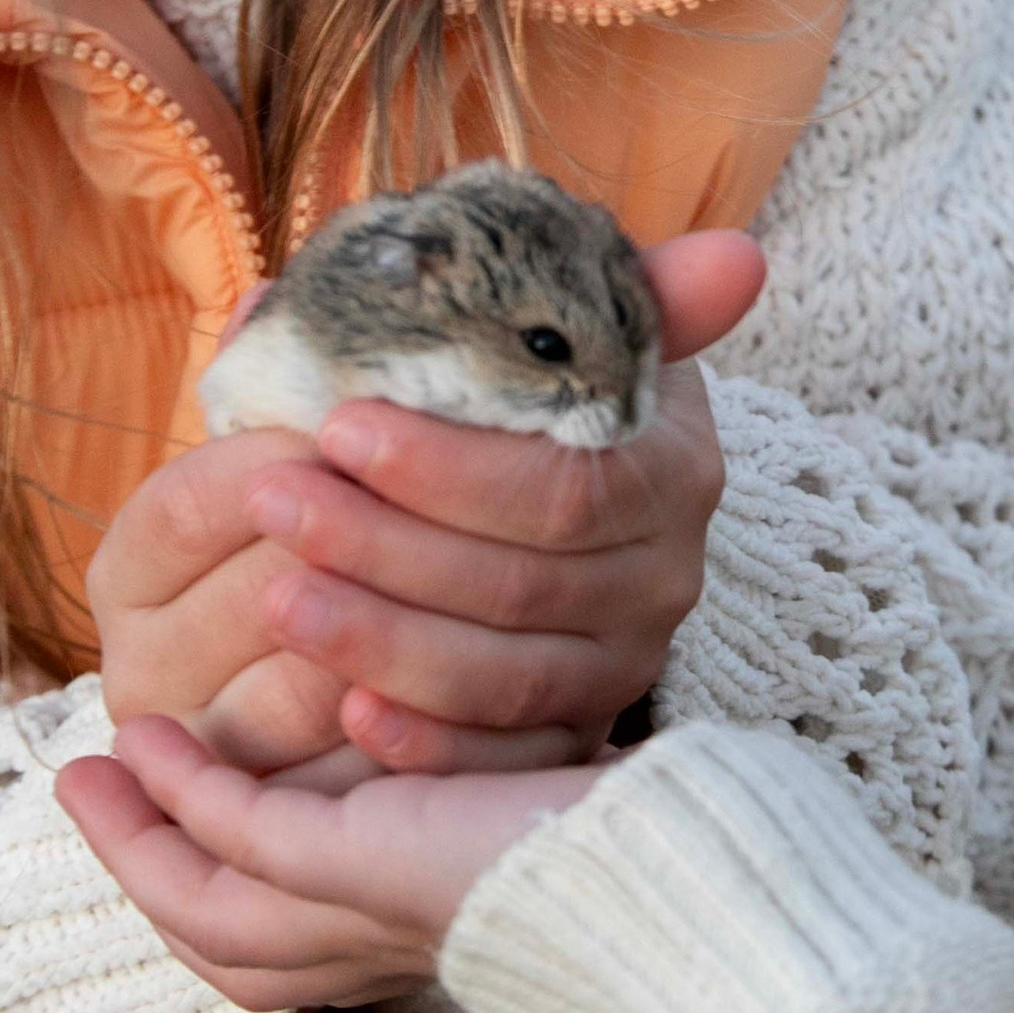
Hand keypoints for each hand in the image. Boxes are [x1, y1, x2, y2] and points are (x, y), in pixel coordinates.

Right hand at [55, 712, 602, 1008]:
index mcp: (422, 940)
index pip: (293, 943)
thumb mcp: (535, 801)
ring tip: (86, 768)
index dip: (217, 882)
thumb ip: (471, 780)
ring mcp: (365, 918)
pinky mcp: (361, 867)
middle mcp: (385, 950)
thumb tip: (436, 720)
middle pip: (228, 948)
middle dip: (147, 872)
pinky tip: (146, 743)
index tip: (173, 815)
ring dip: (137, 842)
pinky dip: (185, 796)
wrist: (685, 866)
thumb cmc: (648, 829)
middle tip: (84, 792)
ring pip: (210, 910)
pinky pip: (242, 836)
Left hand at [86, 230, 763, 778]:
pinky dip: (429, 744)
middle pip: (521, 584)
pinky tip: (350, 713)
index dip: (446, 467)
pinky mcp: (579, 733)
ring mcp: (627, 663)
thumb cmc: (525, 402)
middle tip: (272, 501)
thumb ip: (627, 289)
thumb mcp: (565, 335)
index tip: (337, 425)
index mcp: (670, 463)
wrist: (530, 499)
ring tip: (278, 596)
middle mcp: (668, 573)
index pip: (563, 485)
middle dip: (383, 546)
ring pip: (507, 677)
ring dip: (383, 640)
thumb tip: (740, 256)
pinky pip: (505, 756)